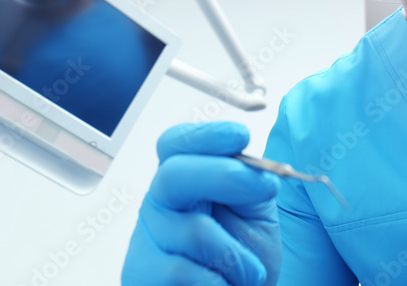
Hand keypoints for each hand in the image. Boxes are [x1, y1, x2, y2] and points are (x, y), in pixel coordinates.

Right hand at [122, 122, 281, 284]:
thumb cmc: (243, 258)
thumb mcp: (254, 213)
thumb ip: (250, 183)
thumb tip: (256, 168)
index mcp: (183, 180)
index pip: (176, 144)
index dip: (205, 136)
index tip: (241, 136)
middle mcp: (159, 203)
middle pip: (174, 174)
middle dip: (225, 175)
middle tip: (267, 188)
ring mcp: (145, 239)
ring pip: (192, 231)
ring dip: (237, 255)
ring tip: (249, 271)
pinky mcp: (139, 273)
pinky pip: (182, 272)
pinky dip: (218, 282)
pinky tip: (223, 285)